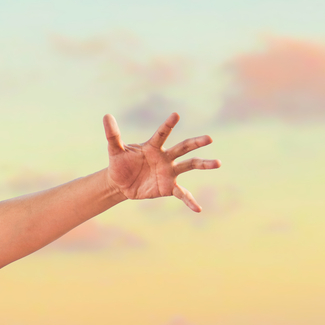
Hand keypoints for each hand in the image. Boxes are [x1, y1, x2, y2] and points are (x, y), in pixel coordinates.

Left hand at [103, 113, 219, 212]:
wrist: (120, 184)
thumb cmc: (120, 164)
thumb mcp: (114, 150)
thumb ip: (113, 135)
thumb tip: (106, 116)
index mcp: (153, 147)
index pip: (162, 134)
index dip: (168, 125)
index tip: (176, 115)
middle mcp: (165, 157)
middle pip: (183, 147)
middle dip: (196, 143)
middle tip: (209, 138)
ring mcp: (170, 172)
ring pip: (190, 166)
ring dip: (203, 164)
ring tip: (218, 163)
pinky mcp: (169, 187)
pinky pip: (182, 194)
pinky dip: (190, 201)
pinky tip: (198, 209)